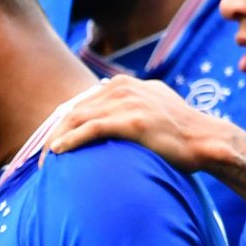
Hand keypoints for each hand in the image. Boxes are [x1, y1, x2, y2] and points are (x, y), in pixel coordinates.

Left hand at [43, 75, 234, 171]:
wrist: (204, 140)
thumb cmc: (177, 133)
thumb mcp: (151, 108)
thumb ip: (128, 107)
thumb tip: (107, 119)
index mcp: (125, 85)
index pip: (82, 102)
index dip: (62, 123)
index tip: (50, 143)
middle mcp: (124, 89)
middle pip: (74, 109)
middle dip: (54, 133)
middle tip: (41, 156)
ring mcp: (128, 103)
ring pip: (77, 118)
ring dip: (56, 139)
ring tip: (47, 161)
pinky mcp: (132, 121)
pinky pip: (91, 129)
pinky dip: (70, 140)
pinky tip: (59, 152)